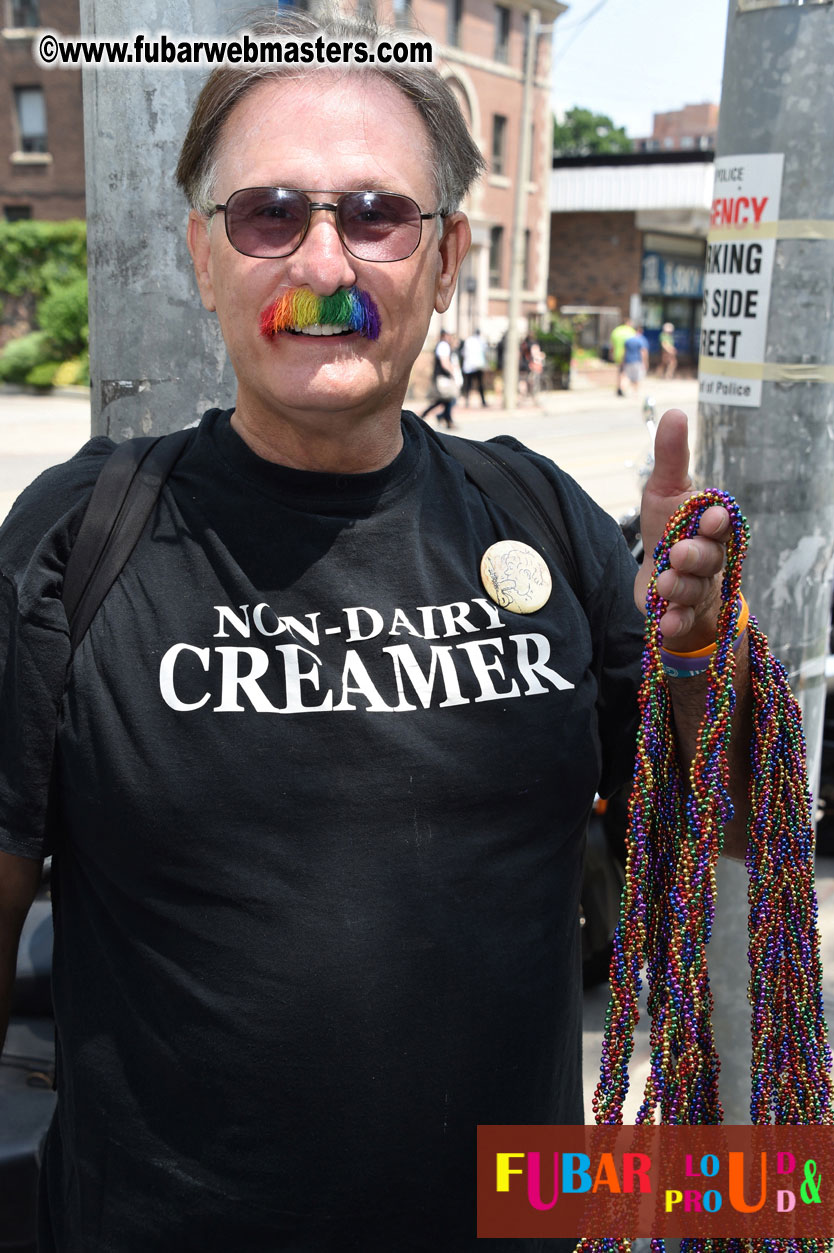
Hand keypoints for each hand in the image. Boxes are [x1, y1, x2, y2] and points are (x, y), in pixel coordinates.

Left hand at [634, 409, 731, 651]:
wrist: (665, 580)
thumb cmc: (670, 530)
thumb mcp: (665, 493)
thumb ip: (670, 458)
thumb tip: (675, 412)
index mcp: (711, 528)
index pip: (721, 524)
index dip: (717, 522)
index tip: (711, 516)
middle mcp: (711, 559)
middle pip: (709, 558)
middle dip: (697, 555)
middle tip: (681, 552)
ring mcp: (698, 589)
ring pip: (694, 589)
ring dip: (680, 587)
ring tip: (663, 583)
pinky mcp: (681, 615)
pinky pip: (682, 621)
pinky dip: (674, 624)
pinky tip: (664, 625)